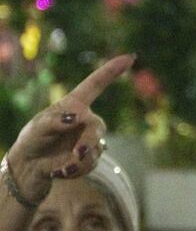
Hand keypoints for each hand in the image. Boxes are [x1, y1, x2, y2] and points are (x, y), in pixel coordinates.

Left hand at [5, 54, 133, 204]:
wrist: (30, 166)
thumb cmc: (33, 139)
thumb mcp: (38, 127)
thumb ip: (56, 120)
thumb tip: (77, 118)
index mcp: (74, 104)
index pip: (96, 84)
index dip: (112, 70)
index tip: (130, 57)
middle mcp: (85, 120)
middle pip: (96, 128)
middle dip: (88, 142)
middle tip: (78, 155)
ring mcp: (89, 139)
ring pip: (95, 150)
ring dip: (79, 161)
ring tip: (61, 169)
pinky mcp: (90, 158)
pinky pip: (91, 165)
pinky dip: (75, 170)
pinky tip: (60, 172)